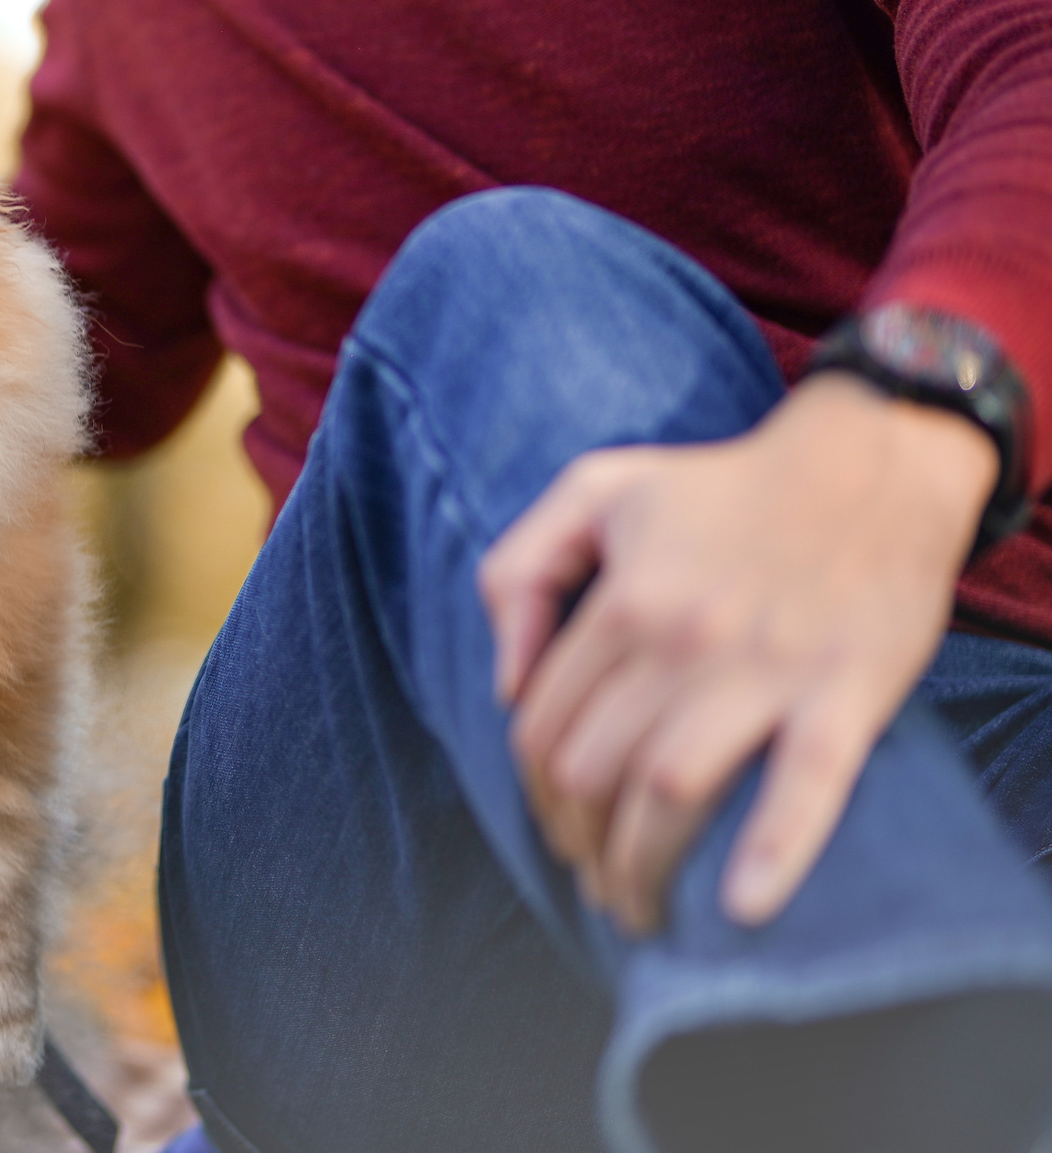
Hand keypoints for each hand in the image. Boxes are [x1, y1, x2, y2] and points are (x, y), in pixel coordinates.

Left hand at [479, 373, 995, 934]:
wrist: (871, 465)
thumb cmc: (722, 484)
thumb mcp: (594, 490)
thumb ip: (520, 570)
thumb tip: (505, 682)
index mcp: (621, 600)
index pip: (541, 726)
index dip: (534, 792)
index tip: (554, 824)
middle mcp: (680, 642)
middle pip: (590, 773)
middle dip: (576, 842)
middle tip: (593, 876)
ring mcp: (764, 673)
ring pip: (667, 794)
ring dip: (639, 868)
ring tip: (638, 910)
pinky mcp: (843, 697)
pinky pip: (802, 789)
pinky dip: (770, 853)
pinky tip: (741, 907)